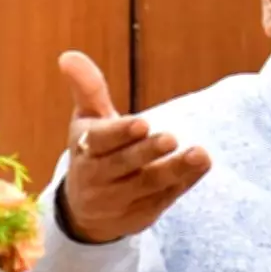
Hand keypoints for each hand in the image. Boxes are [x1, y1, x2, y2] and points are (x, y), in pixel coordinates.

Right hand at [58, 51, 210, 243]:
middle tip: (172, 137)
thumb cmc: (95, 151)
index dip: (120, 133)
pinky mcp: (140, 216)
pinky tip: (201, 167)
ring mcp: (118, 201)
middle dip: (148, 152)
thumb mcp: (89, 120)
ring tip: (200, 154)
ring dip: (175, 170)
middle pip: (123, 165)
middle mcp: (96, 178)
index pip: (99, 141)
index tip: (143, 122)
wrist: (88, 210)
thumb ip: (88, 89)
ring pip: (147, 185)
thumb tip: (69, 55)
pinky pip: (163, 200)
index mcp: (84, 149)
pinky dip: (183, 183)